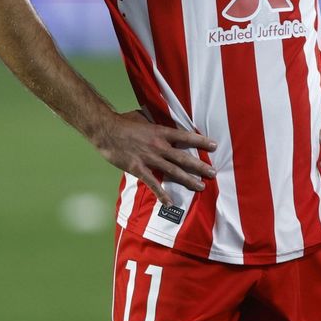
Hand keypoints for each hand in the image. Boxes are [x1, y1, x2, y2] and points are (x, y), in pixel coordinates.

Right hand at [92, 110, 217, 207]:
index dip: (201, 141)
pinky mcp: (138, 168)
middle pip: (184, 158)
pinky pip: (153, 183)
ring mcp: (149, 158)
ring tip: (201, 187)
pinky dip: (161, 194)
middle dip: (200, 166)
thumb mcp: (143, 117)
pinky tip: (170, 203)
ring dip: (188, 180)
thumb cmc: (123, 122)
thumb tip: (160, 119)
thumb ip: (154, 122)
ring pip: (173, 171)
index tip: (214, 145)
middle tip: (213, 173)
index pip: (186, 137)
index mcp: (161, 132)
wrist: (106, 130)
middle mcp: (159, 146)